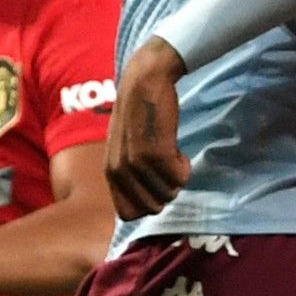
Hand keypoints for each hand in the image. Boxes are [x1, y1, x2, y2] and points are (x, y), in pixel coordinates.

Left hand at [105, 39, 192, 217]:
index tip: (154, 184)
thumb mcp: (123, 148)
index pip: (128, 214)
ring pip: (169, 193)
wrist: (145, 82)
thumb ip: (127, 173)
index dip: (147, 204)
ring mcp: (138, 163)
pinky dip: (185, 167)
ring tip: (172, 154)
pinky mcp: (158, 152)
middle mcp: (121, 171)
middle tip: (167, 168)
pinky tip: (179, 150)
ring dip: (177, 177)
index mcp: (110, 172)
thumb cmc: (138, 114)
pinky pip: (180, 178)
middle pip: (152, 208)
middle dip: (165, 192)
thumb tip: (145, 204)